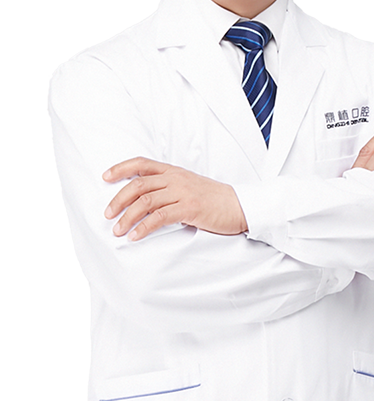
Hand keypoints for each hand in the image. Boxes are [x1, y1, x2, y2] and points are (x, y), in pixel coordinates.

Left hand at [103, 157, 247, 240]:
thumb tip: (145, 198)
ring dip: (127, 217)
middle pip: (138, 184)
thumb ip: (170, 187)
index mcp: (175, 171)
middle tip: (108, 215)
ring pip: (145, 201)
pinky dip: (143, 228)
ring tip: (118, 231)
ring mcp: (183, 192)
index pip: (142, 163)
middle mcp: (176, 178)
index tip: (105, 177)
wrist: (241, 206)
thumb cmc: (215, 200)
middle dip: (118, 200)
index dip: (122, 168)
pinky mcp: (189, 208)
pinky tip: (135, 236)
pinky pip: (159, 217)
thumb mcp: (190, 186)